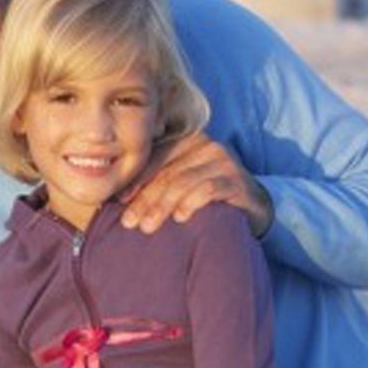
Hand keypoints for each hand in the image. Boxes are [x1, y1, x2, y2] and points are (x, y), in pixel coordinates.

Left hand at [120, 132, 272, 236]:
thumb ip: (155, 182)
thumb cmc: (206, 195)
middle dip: (144, 199)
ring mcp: (222, 161)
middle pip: (166, 173)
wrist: (250, 206)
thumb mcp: (178, 184)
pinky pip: (208, 190)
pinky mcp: (236, 180)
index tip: (118, 203)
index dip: (134, 181)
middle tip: (129, 222)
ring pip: (182, 182)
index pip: (154, 159)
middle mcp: (205, 145)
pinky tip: (179, 217)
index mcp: (186, 141)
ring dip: (162, 206)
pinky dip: (191, 203)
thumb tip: (117, 198)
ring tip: (147, 226)